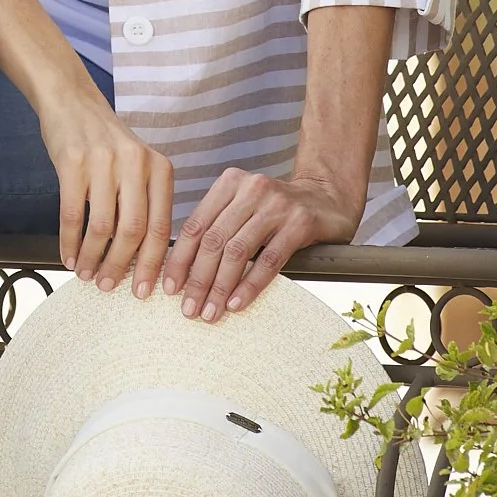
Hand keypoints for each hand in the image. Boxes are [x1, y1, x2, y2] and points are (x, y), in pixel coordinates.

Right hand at [40, 84, 175, 294]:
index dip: (152, 263)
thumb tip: (144, 258)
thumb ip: (145, 201)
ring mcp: (103, 161)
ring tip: (86, 274)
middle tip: (109, 286)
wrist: (72, 102)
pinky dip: (69, 241)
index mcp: (159, 167)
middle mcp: (136, 163)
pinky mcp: (72, 162)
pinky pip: (72, 214)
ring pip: (102, 226)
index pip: (160, 226)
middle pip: (133, 230)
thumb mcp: (138, 165)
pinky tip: (68, 256)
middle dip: (120, 266)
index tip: (145, 290)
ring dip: (92, 257)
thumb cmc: (107, 141)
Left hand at [162, 167, 359, 320]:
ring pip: (238, 251)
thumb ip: (218, 228)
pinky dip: (250, 284)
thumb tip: (182, 271)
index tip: (169, 288)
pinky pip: (269, 260)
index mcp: (229, 183)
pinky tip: (237, 303)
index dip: (179, 259)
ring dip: (220, 287)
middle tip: (189, 309)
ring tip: (210, 312)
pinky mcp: (300, 222)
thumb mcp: (243, 209)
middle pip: (214, 240)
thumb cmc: (276, 211)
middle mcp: (251, 189)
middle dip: (198, 279)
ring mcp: (277, 204)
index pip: (196, 225)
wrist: (327, 198)